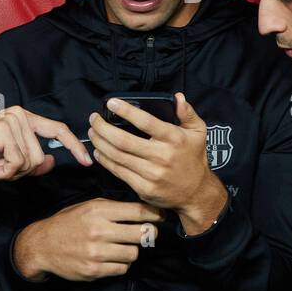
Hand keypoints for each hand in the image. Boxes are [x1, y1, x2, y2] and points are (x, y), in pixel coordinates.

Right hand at [0, 106, 90, 180]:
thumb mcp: (6, 160)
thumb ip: (30, 160)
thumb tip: (52, 162)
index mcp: (24, 119)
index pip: (57, 130)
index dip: (74, 146)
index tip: (87, 161)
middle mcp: (21, 115)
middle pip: (41, 157)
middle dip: (21, 172)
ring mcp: (13, 120)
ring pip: (30, 161)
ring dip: (9, 172)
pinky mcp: (4, 130)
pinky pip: (17, 163)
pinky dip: (2, 172)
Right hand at [13, 198, 164, 281]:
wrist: (43, 245)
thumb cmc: (69, 223)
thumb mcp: (88, 206)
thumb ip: (114, 207)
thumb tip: (142, 209)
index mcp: (99, 210)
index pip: (137, 211)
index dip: (154, 213)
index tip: (161, 215)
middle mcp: (99, 230)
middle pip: (141, 233)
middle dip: (147, 234)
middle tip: (146, 234)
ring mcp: (97, 252)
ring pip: (133, 253)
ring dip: (132, 250)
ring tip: (122, 246)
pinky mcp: (94, 270)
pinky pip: (122, 269)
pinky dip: (121, 264)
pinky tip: (113, 258)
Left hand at [88, 93, 227, 232]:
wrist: (196, 193)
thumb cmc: (194, 158)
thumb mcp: (198, 132)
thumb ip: (188, 113)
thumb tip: (178, 97)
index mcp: (173, 139)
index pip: (145, 122)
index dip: (126, 111)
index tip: (111, 103)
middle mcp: (162, 156)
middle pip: (123, 141)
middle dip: (103, 128)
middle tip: (94, 118)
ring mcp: (152, 174)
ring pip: (117, 156)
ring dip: (100, 143)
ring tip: (93, 132)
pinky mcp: (144, 189)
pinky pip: (119, 172)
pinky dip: (105, 161)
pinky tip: (99, 151)